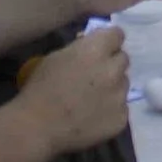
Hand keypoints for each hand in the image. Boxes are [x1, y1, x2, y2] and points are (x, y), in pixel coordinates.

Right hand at [17, 27, 131, 155]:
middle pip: (123, 59)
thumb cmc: (40, 88)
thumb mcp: (56, 57)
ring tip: (91, 99)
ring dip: (112, 87)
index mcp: (96, 50)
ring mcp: (120, 95)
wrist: (37, 127)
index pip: (117, 34)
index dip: (109, 41)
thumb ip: (81, 48)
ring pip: (123, 84)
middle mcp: (113, 70)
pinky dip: (111, 110)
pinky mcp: (122, 118)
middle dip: (111, 64)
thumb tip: (94, 47)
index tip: (101, 49)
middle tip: (95, 75)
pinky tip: (94, 116)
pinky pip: (121, 107)